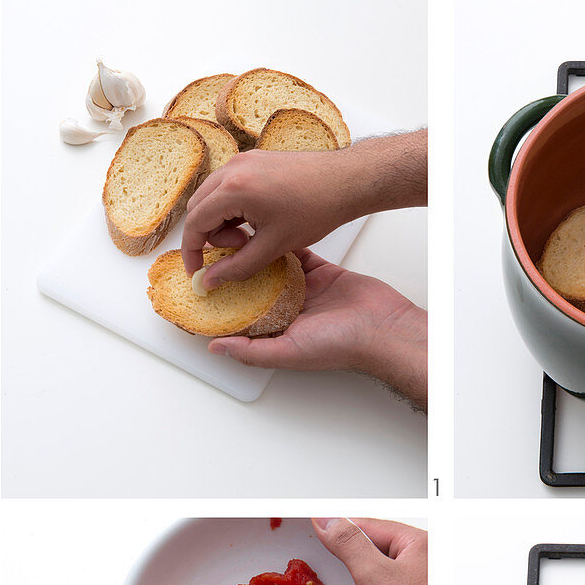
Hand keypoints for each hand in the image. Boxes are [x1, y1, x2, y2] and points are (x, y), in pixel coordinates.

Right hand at [181, 130, 426, 288]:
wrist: (344, 181)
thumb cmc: (316, 209)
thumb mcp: (274, 246)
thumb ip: (238, 267)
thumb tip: (210, 281)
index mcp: (233, 188)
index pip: (195, 223)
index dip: (193, 252)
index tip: (198, 271)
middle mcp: (232, 168)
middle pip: (199, 207)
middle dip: (209, 235)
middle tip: (234, 252)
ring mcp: (243, 161)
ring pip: (212, 196)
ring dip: (221, 221)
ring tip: (250, 238)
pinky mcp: (254, 160)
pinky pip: (228, 186)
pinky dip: (233, 207)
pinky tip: (257, 222)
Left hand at [209, 249, 426, 411]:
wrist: (381, 325)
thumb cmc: (341, 345)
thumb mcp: (289, 353)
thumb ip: (252, 351)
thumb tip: (215, 347)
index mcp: (278, 332)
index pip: (243, 319)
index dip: (222, 304)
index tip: (202, 287)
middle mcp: (289, 311)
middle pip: (254, 291)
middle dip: (235, 275)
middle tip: (214, 255)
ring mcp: (304, 290)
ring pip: (272, 268)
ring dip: (255, 255)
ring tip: (234, 238)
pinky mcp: (320, 271)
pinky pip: (296, 254)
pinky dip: (282, 244)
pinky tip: (266, 231)